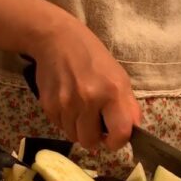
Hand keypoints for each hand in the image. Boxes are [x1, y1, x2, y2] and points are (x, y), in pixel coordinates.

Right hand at [29, 13, 140, 150]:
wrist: (57, 39)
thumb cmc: (93, 57)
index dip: (117, 141)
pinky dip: (65, 120)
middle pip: (90, 142)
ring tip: (80, 109)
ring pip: (73, 136)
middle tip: (95, 123)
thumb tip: (132, 132)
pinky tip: (67, 103)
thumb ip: (128, 106)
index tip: (114, 137)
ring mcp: (66, 104)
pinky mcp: (48, 105)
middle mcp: (88, 100)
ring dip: (78, 128)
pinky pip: (59, 126)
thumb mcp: (119, 76)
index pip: (120, 134)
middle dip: (94, 137)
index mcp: (112, 92)